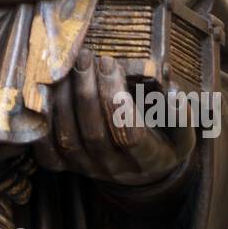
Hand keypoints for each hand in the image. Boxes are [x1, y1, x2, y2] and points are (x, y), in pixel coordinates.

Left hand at [34, 50, 195, 186]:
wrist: (141, 171)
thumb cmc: (163, 142)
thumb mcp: (183, 132)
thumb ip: (182, 115)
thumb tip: (174, 92)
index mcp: (147, 159)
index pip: (129, 134)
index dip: (117, 99)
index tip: (111, 63)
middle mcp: (114, 169)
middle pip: (94, 133)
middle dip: (87, 91)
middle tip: (86, 57)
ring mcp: (87, 170)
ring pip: (68, 138)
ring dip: (64, 98)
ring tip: (67, 65)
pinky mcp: (65, 166)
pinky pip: (45, 148)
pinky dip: (43, 119)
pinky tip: (46, 89)